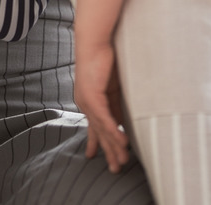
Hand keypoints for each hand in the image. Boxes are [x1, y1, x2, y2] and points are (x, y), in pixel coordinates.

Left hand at [74, 40, 129, 172]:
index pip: (94, 126)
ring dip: (113, 146)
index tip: (95, 156)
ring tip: (122, 161)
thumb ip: (117, 102)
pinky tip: (121, 142)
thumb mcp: (113, 86)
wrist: (95, 40)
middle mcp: (86, 103)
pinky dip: (113, 130)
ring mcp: (87, 100)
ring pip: (102, 129)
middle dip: (107, 151)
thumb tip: (124, 118)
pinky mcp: (92, 95)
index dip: (96, 142)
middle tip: (115, 169)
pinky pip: (104, 117)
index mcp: (91, 101)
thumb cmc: (105, 59)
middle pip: (98, 132)